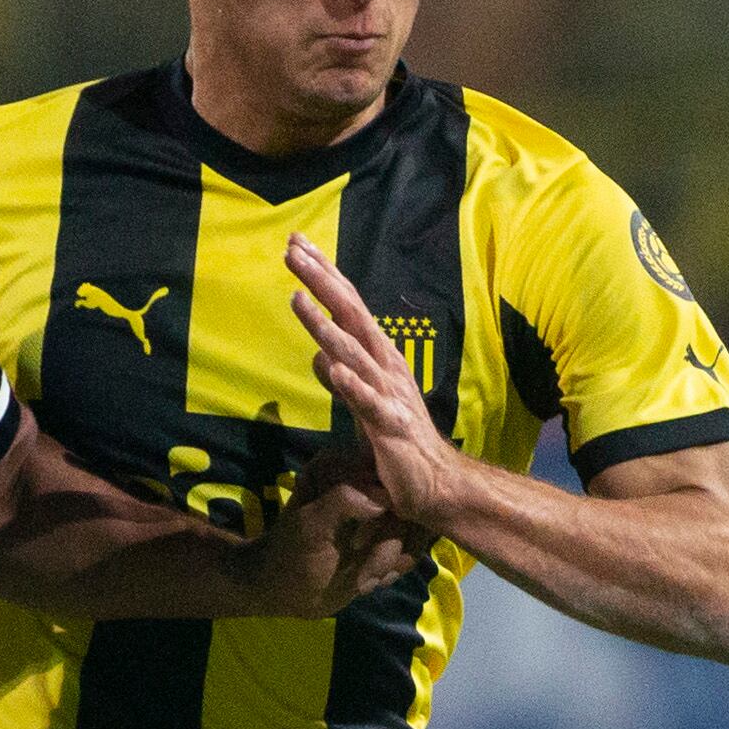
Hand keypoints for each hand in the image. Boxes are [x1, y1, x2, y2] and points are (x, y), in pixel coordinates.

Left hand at [243, 469, 428, 615]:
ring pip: (416, 525)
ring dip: (392, 560)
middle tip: (363, 575)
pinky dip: (397, 566)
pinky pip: (416, 542)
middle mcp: (364, 478)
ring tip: (364, 580)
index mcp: (339, 465)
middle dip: (388, 546)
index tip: (357, 545)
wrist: (290, 594)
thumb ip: (342, 502)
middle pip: (407, 502)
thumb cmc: (292, 557)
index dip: (384, 512)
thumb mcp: (310, 527)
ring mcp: (380, 505)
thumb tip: (385, 498)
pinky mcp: (390, 529)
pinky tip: (372, 579)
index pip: (385, 475)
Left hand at [286, 235, 474, 528]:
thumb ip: (341, 378)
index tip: (297, 244)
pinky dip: (350, 384)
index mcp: (377, 357)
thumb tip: (318, 354)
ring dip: (326, 325)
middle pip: (350, 314)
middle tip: (292, 248)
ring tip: (299, 299)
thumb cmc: (399, 442)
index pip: (347, 307)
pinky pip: (368, 403)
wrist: (437, 484)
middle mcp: (385, 366)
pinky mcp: (391, 428)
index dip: (323, 275)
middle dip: (321, 280)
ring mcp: (389, 395)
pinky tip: (330, 367)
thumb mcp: (363, 405)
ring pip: (354, 354)